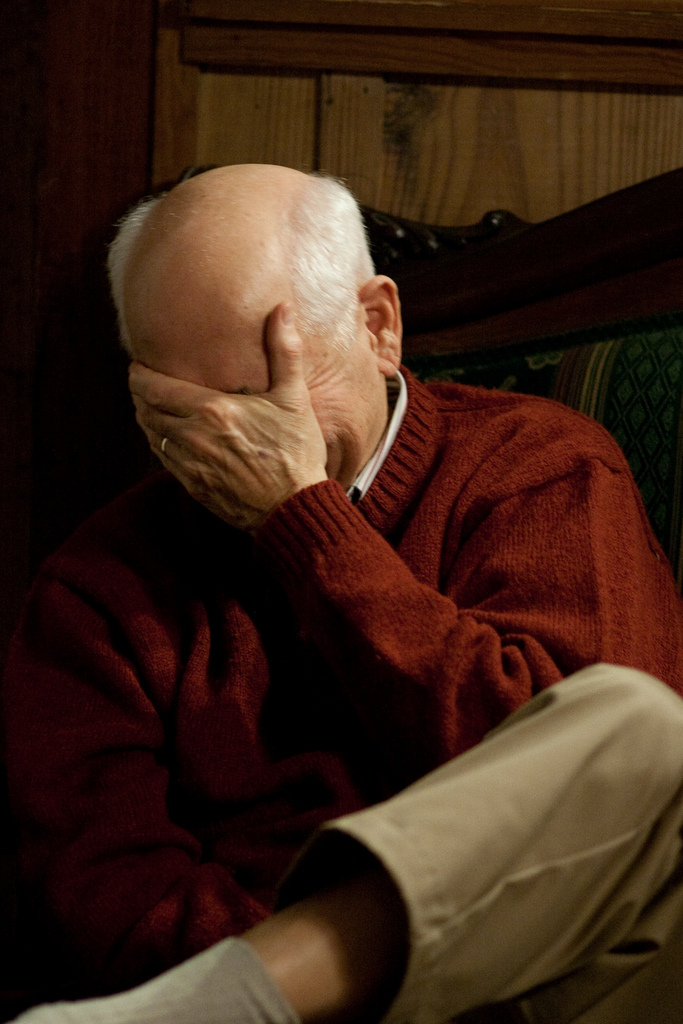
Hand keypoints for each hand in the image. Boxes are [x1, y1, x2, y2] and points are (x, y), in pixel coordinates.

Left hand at [129, 303, 327, 532]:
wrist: (294, 507)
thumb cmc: (297, 452)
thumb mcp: (294, 398)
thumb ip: (284, 350)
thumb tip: (282, 308)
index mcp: (212, 410)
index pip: (154, 387)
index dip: (139, 375)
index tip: (137, 366)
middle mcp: (192, 437)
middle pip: (145, 411)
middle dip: (139, 394)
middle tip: (140, 383)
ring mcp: (190, 465)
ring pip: (151, 436)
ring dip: (146, 419)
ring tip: (150, 406)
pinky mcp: (193, 487)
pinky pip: (163, 459)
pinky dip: (159, 443)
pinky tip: (167, 437)